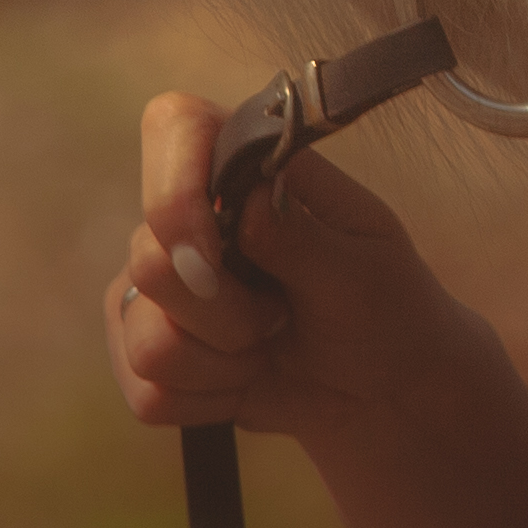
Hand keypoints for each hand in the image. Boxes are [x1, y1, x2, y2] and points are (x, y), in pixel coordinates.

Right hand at [105, 93, 500, 444]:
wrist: (386, 390)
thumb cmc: (386, 309)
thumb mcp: (363, 269)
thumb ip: (298, 236)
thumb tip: (240, 203)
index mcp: (247, 168)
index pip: (173, 127)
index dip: (174, 189)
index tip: (212, 254)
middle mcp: (191, 216)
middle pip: (147, 255)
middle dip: (222, 311)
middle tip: (280, 316)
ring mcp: (163, 286)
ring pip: (141, 332)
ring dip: (220, 362)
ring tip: (267, 347)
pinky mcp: (152, 347)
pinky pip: (144, 390)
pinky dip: (206, 401)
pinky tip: (246, 381)